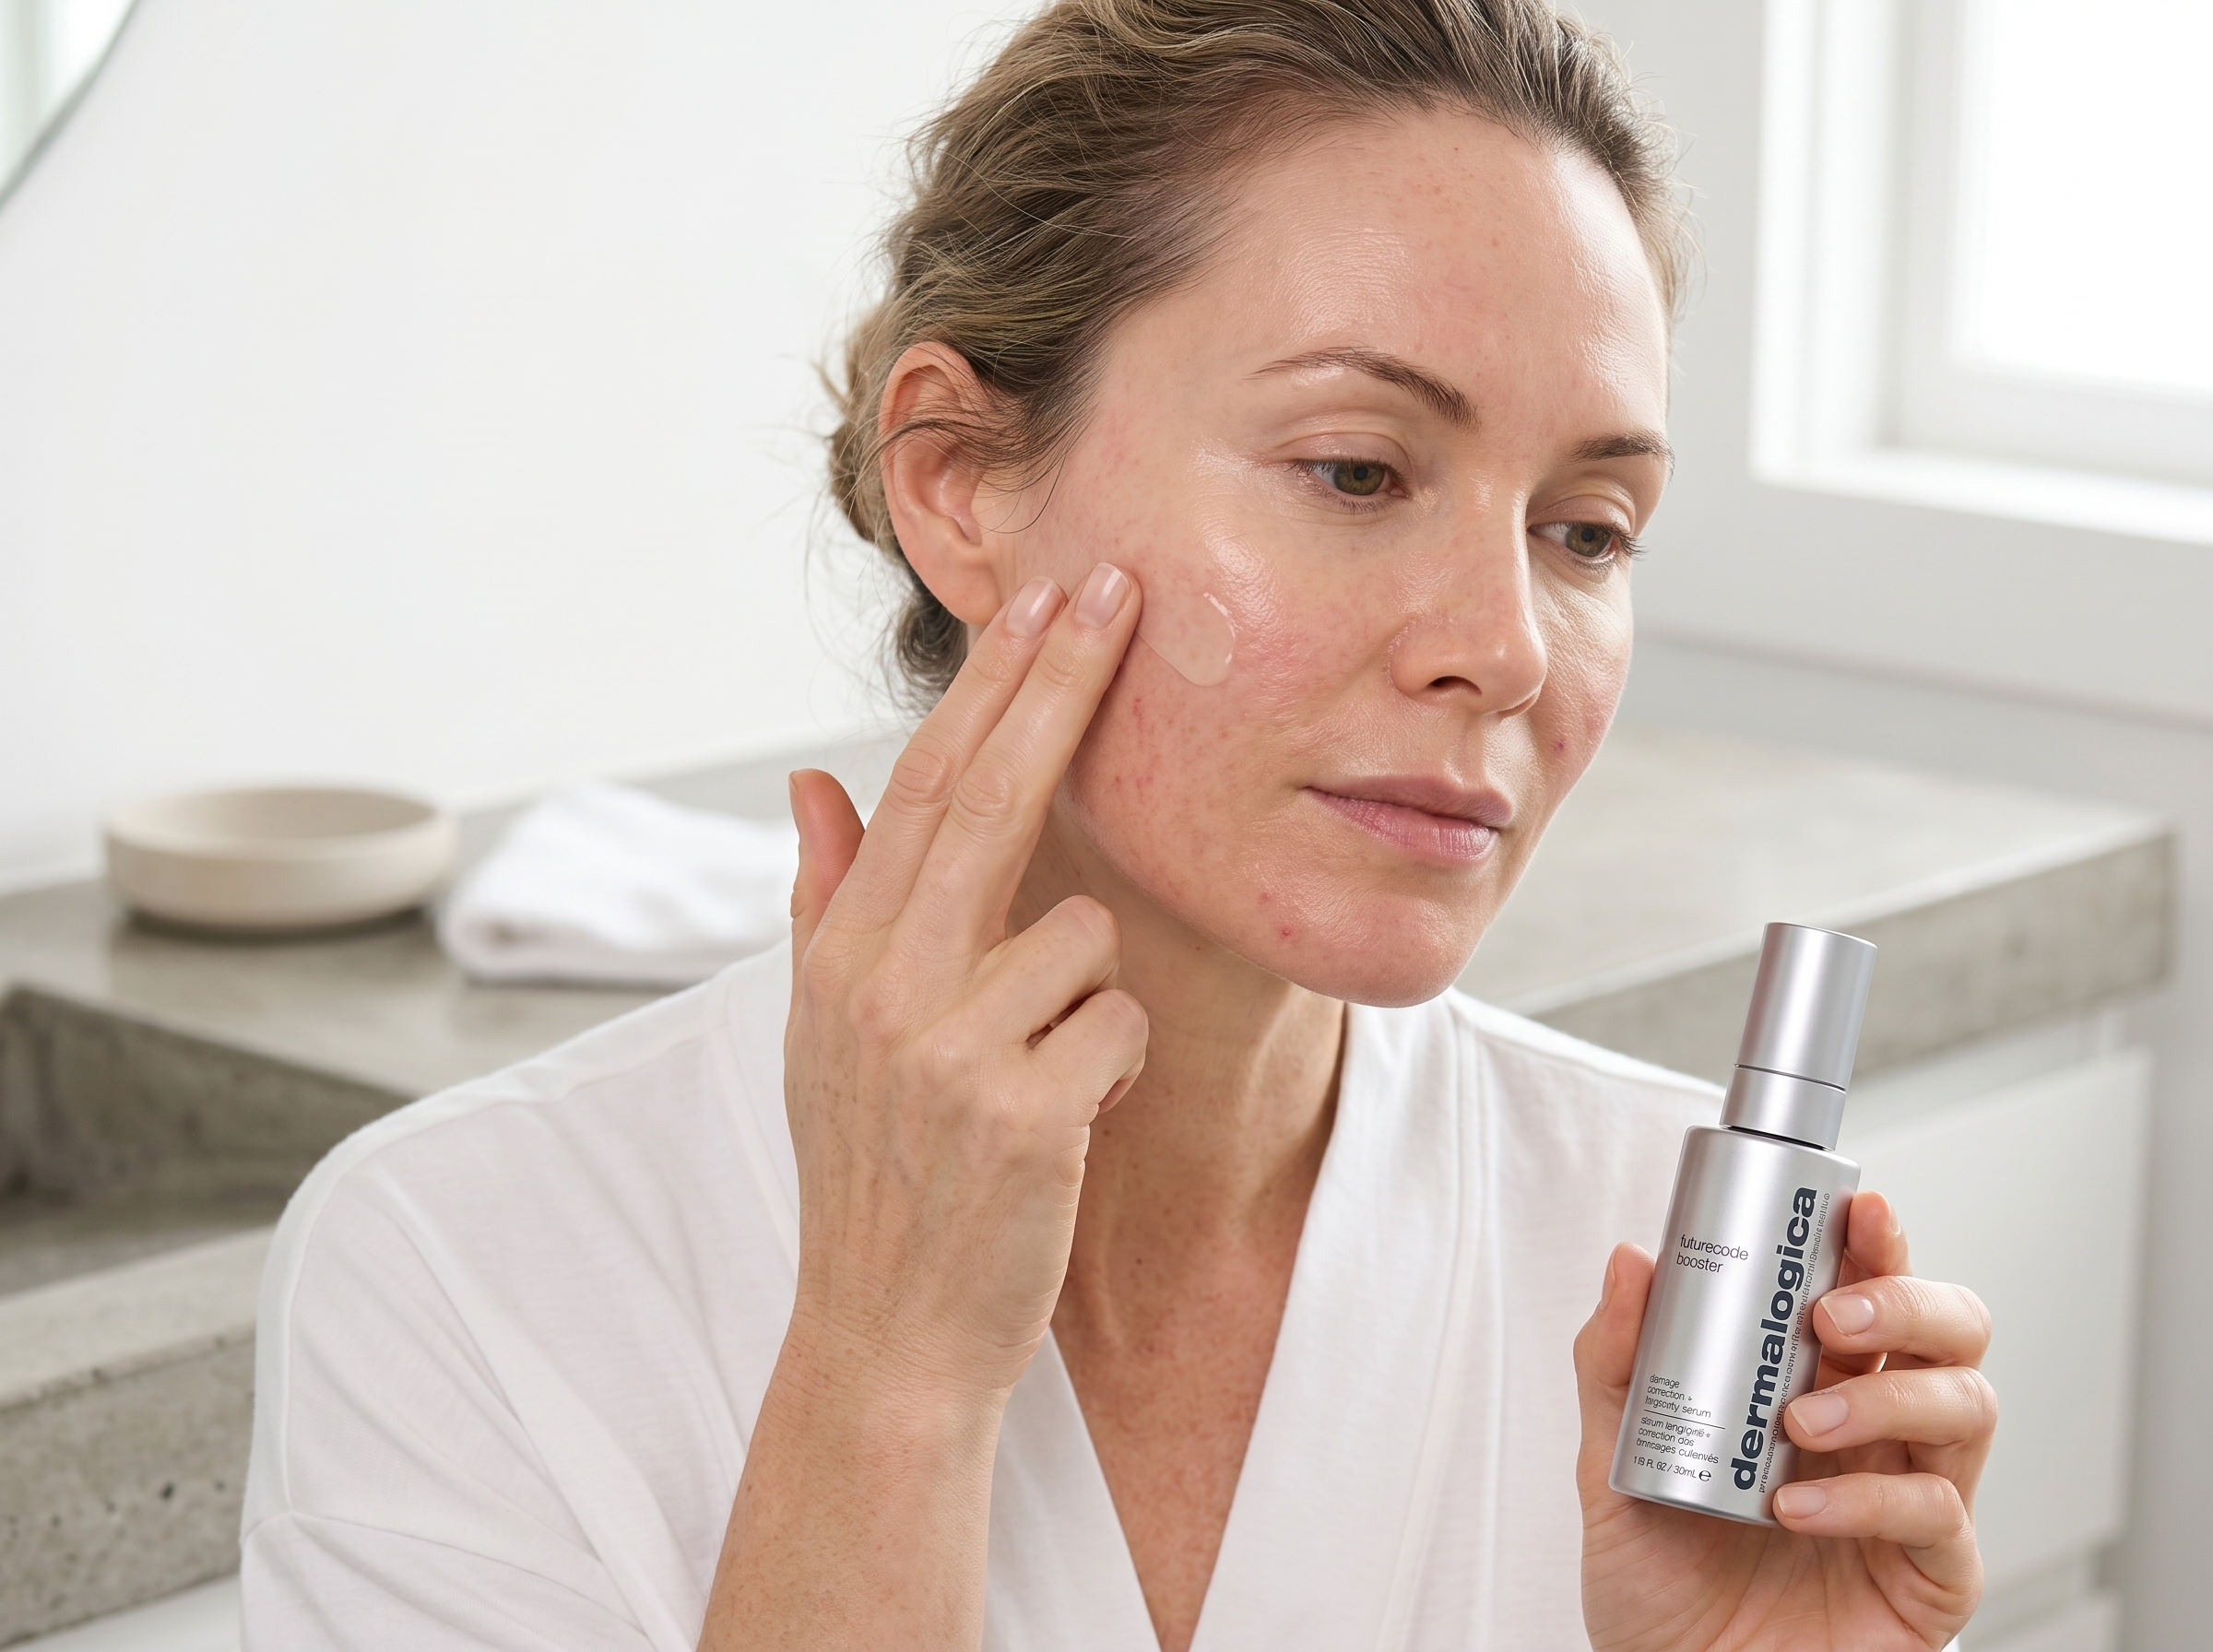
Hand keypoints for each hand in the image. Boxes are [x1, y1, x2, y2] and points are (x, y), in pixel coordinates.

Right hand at [781, 562, 1148, 1397]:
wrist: (888, 1332)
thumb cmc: (873, 1170)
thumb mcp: (825, 1032)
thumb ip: (826, 898)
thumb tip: (814, 779)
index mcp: (843, 953)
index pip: (922, 784)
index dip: (990, 686)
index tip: (1044, 602)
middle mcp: (883, 982)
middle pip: (989, 797)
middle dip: (1060, 683)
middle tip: (1119, 590)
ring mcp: (950, 1044)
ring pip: (1079, 933)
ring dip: (1079, 994)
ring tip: (1032, 1074)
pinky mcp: (1023, 1108)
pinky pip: (1116, 1022)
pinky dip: (1108, 1062)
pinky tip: (1061, 1120)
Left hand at [1575, 1191, 1993, 1650]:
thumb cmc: (1658, 1583)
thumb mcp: (1611, 1462)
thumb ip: (1614, 1364)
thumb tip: (1632, 1260)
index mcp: (1814, 1382)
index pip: (1871, 1288)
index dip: (1879, 1240)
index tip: (1857, 1206)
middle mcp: (1878, 1431)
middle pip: (1951, 1329)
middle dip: (1907, 1298)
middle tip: (1833, 1315)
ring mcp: (1913, 1500)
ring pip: (1967, 1404)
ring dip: (1889, 1396)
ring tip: (1801, 1420)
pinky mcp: (1933, 1576)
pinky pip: (1940, 1514)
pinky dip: (1868, 1501)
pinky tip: (1798, 1507)